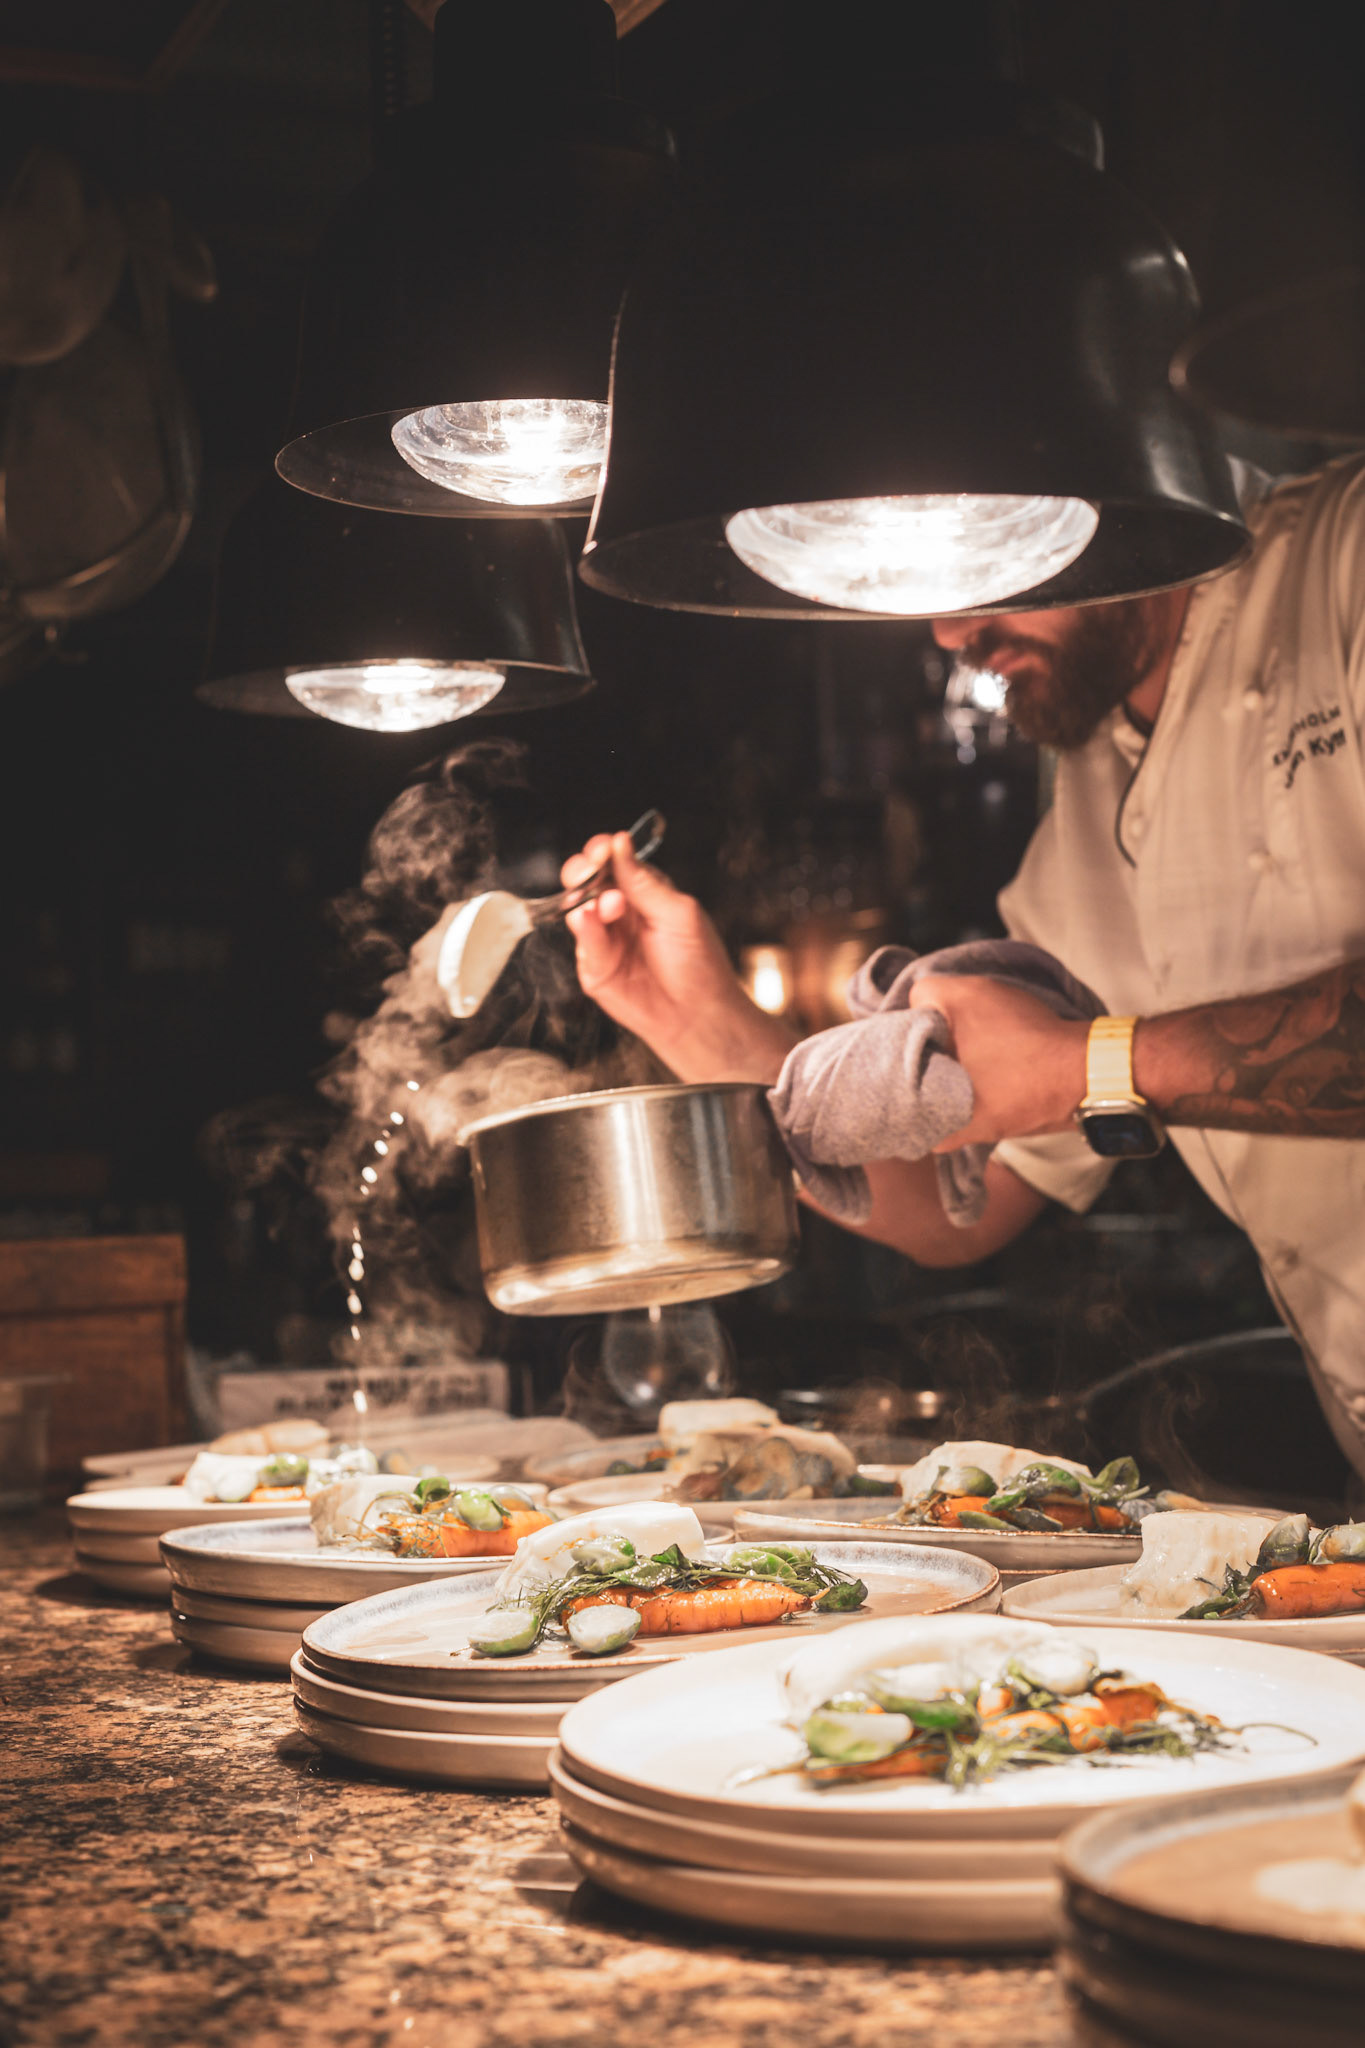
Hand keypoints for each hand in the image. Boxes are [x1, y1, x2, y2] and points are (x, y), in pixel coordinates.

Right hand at [562, 830, 797, 1082]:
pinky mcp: (595, 968)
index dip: (605, 851)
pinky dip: (585, 929)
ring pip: (579, 908)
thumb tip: (621, 844)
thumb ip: (644, 881)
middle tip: (590, 868)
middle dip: (583, 870)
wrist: (698, 1015)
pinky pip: (583, 943)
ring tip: (610, 905)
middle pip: (587, 881)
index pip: (615, 862)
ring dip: (588, 900)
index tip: (604, 847)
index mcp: (644, 894)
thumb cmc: (700, 965)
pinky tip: (591, 921)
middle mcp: (621, 914)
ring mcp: (606, 941)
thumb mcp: (678, 913)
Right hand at [906, 974, 1088, 1148]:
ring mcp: (1012, 1000)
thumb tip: (926, 1138)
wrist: (1095, 1080)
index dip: (910, 1028)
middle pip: (943, 1008)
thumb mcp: (973, 1118)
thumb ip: (940, 1128)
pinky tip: (992, 1075)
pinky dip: (990, 1046)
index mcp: (961, 998)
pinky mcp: (1032, 1016)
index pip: (918, 996)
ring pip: (970, 1018)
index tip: (917, 1059)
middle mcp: (985, 989)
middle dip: (939, 1041)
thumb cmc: (1028, 1087)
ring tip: (964, 1078)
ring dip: (966, 1045)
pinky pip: (995, 1025)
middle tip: (937, 1073)